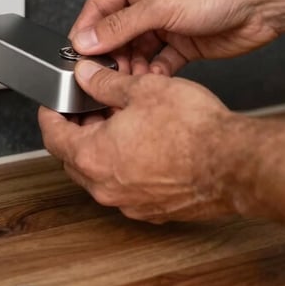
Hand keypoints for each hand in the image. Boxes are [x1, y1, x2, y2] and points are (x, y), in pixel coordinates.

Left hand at [38, 60, 242, 222]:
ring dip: (104, 149)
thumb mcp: (143, 89)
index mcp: (94, 157)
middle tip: (89, 107)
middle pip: (74, 158)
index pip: (53, 136)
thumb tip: (87, 75)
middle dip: (78, 131)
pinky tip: (145, 144)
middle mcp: (107, 188)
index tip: (53, 104)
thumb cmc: (193, 131)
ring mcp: (130, 204)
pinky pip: (128, 187)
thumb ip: (105, 83)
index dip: (50, 114)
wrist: (233, 164)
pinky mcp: (155, 210)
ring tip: (122, 120)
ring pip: (102, 174)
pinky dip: (127, 166)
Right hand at [69, 0, 277, 75]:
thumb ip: (121, 25)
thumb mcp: (160, 5)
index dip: (87, 30)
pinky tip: (151, 82)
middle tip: (103, 76)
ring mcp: (168, 22)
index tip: (76, 55)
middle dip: (111, 54)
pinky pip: (160, 61)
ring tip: (128, 82)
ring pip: (138, 50)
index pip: (100, 5)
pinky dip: (154, 73)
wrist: (263, 2)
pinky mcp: (185, 42)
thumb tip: (87, 38)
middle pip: (117, 31)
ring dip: (132, 67)